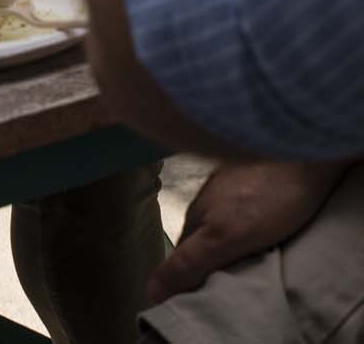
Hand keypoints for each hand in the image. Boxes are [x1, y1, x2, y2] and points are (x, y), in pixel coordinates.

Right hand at [148, 159, 346, 305]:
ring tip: (244, 263)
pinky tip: (259, 233)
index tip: (203, 301)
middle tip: (227, 286)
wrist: (302, 151)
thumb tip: (149, 290)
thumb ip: (190, 262)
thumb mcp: (226, 238)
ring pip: (220, 225)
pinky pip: (239, 212)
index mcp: (196, 215)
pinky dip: (244, 227)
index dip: (189, 282)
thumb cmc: (267, 198)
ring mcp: (228, 187)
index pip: (182, 259)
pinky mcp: (251, 180)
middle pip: (200, 241)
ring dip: (226, 244)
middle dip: (207, 263)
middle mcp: (207, 199)